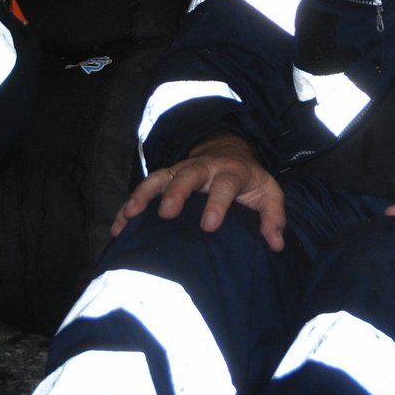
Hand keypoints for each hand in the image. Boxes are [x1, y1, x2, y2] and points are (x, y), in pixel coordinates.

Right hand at [112, 133, 286, 250]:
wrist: (229, 150)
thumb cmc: (249, 180)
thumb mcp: (268, 192)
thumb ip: (273, 217)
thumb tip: (276, 244)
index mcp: (230, 172)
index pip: (224, 185)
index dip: (217, 203)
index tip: (209, 225)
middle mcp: (202, 168)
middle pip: (187, 176)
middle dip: (176, 193)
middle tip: (166, 213)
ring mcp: (180, 171)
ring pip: (160, 177)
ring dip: (144, 194)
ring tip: (130, 214)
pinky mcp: (165, 179)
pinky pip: (144, 188)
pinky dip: (129, 205)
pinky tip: (118, 226)